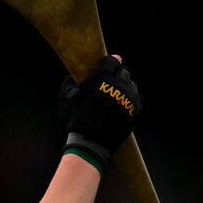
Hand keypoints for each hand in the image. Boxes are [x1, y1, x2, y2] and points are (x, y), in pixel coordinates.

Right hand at [59, 54, 140, 172]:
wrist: (91, 142)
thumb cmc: (75, 119)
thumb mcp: (66, 99)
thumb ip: (68, 84)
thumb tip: (70, 78)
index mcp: (102, 77)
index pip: (113, 61)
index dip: (110, 61)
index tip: (109, 63)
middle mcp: (118, 84)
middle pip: (124, 72)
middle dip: (118, 74)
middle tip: (111, 81)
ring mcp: (129, 97)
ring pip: (131, 85)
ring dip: (125, 87)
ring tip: (116, 95)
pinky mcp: (135, 110)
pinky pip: (136, 99)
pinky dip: (129, 100)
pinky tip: (120, 105)